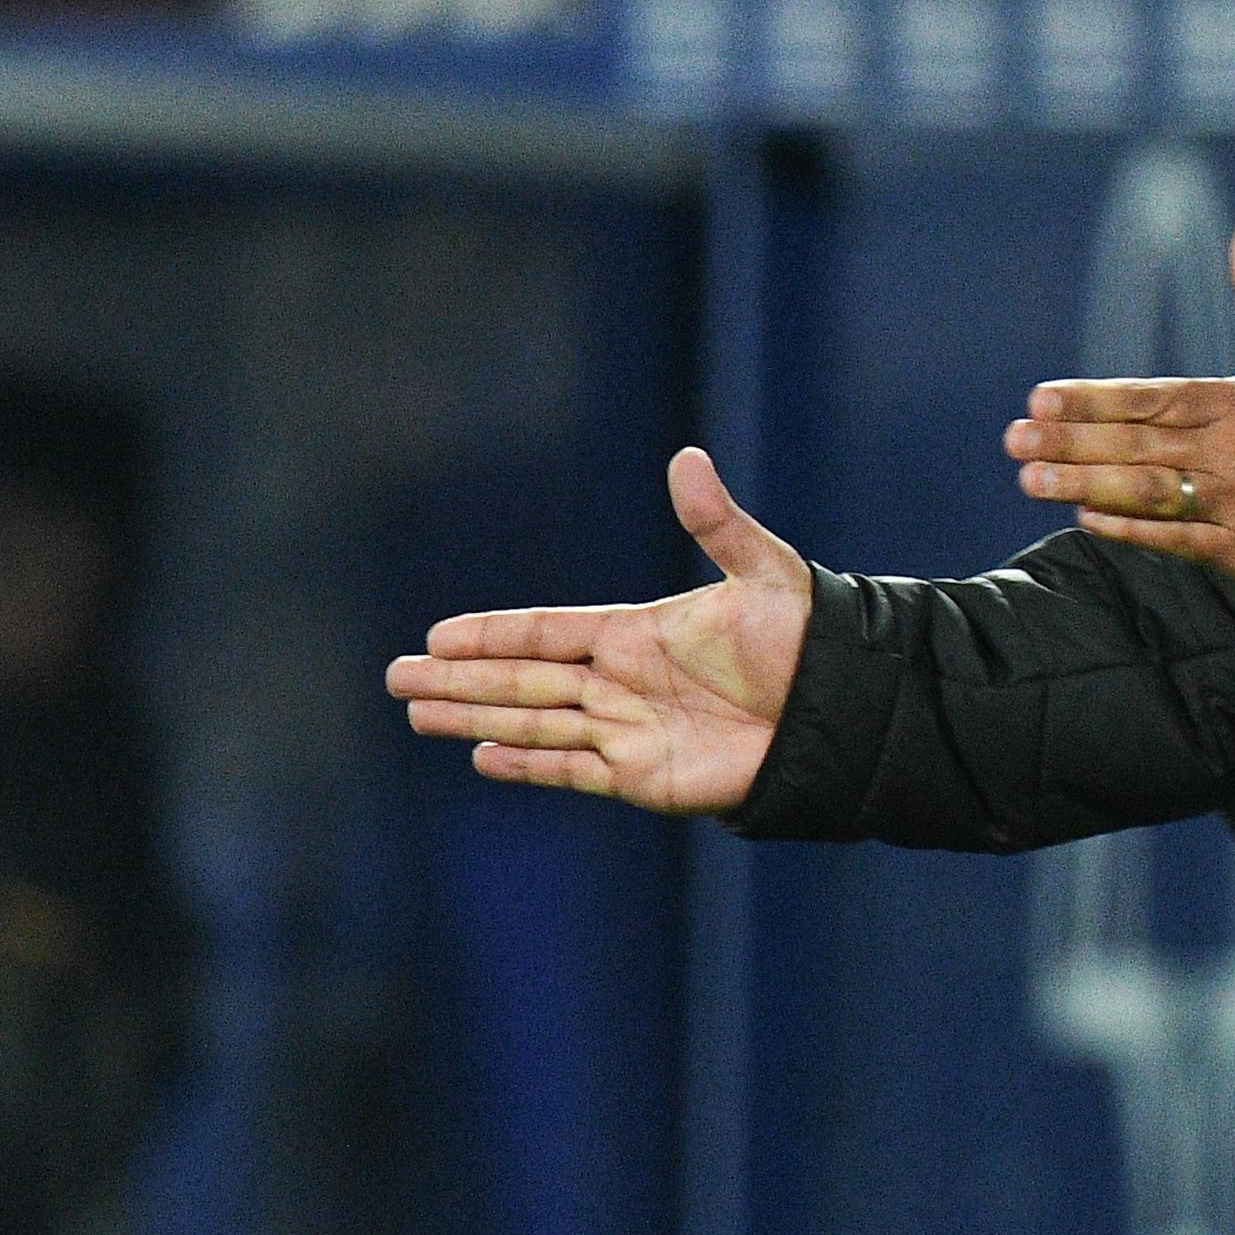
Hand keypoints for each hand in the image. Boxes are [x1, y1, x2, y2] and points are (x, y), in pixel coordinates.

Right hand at [383, 447, 814, 812]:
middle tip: (396, 676)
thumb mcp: (762, 572)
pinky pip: (572, 770)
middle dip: (458, 680)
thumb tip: (687, 458)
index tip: (438, 635)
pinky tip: (483, 757)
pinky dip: (529, 765)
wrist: (839, 710)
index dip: (493, 634)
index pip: (547, 632)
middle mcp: (620, 681)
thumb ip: (717, 521)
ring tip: (417, 711)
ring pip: (533, 723)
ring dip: (475, 719)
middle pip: (522, 680)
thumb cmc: (803, 638)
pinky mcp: (645, 777)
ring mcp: (627, 730)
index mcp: (636, 632)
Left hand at [1007, 214, 1234, 587]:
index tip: (1041, 396)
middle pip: (1138, 447)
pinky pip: (1182, 543)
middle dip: (1070, 444)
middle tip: (1014, 441)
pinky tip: (1089, 521)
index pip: (1154, 397)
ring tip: (1031, 479)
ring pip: (1150, 495)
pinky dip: (1134, 533)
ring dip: (1084, 488)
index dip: (1096, 399)